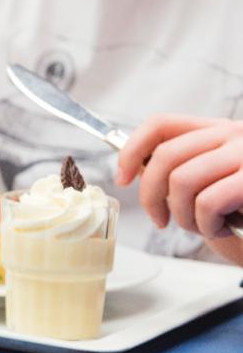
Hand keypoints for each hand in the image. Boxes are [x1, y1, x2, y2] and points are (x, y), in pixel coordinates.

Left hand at [117, 114, 242, 238]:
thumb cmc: (242, 209)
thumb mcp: (209, 181)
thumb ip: (179, 168)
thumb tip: (130, 168)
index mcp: (217, 131)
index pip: (160, 124)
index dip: (132, 150)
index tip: (123, 178)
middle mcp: (234, 134)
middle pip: (165, 156)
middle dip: (151, 196)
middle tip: (160, 220)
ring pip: (182, 181)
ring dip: (183, 216)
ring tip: (201, 226)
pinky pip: (208, 201)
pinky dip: (206, 224)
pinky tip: (221, 228)